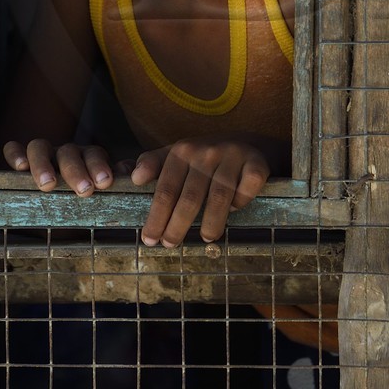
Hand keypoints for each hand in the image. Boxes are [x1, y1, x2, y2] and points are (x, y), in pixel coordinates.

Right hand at [4, 138, 118, 195]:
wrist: (71, 201)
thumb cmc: (92, 193)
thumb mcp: (109, 187)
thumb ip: (120, 176)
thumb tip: (129, 172)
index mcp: (89, 156)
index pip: (94, 154)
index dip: (99, 167)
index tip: (104, 183)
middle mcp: (67, 151)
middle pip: (68, 152)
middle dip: (75, 171)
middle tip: (84, 191)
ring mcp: (45, 154)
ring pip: (40, 147)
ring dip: (44, 165)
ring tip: (48, 185)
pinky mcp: (24, 160)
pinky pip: (15, 149)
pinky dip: (15, 154)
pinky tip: (19, 167)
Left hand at [128, 137, 269, 246]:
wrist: (246, 143)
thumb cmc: (203, 157)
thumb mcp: (175, 155)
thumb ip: (151, 164)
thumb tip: (132, 177)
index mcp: (182, 150)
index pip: (166, 190)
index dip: (156, 217)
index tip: (149, 239)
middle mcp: (206, 151)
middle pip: (190, 198)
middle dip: (177, 226)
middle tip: (170, 245)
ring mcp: (233, 155)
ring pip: (220, 197)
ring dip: (212, 223)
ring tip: (206, 238)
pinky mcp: (256, 163)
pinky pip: (247, 189)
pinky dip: (240, 202)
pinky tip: (234, 210)